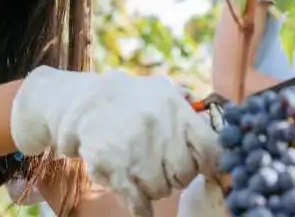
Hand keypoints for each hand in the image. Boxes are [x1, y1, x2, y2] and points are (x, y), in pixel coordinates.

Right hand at [10, 66, 221, 216]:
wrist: (81, 101)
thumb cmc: (127, 98)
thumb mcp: (160, 89)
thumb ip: (187, 104)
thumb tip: (212, 117)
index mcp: (174, 107)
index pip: (209, 147)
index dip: (208, 162)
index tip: (202, 165)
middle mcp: (158, 127)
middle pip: (185, 173)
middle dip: (177, 174)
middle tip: (165, 165)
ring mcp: (136, 149)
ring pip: (162, 189)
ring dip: (155, 186)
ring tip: (143, 170)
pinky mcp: (114, 168)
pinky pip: (138, 202)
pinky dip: (142, 209)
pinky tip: (141, 207)